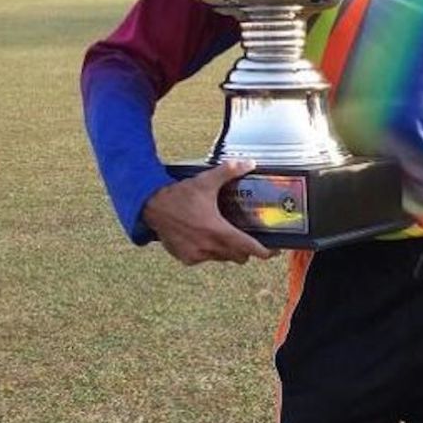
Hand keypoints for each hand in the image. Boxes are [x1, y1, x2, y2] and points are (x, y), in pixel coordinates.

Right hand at [141, 162, 276, 264]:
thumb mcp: (206, 181)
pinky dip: (206, 251)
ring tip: (220, 234)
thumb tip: (249, 163)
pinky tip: (202, 237)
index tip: (272, 251)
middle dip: (243, 249)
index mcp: (218, 231)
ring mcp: (197, 255)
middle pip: (238, 256)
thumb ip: (229, 172)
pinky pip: (204, 258)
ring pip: (221, 258)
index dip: (264, 251)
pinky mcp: (186, 258)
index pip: (249, 248)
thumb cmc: (178, 195)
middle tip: (243, 237)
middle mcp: (209, 247)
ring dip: (224, 250)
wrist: (150, 206)